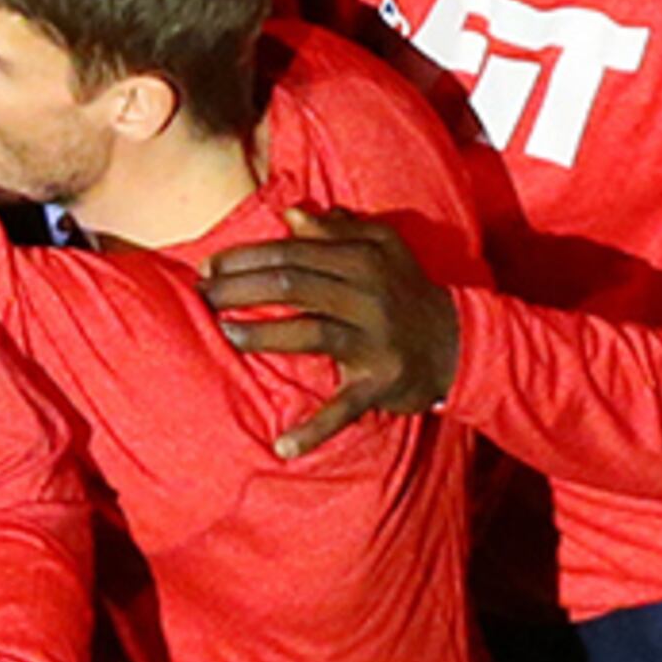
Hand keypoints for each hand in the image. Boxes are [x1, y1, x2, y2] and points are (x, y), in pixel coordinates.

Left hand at [202, 208, 462, 457]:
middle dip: (240, 289)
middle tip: (202, 295)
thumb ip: (338, 229)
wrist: (460, 343)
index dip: (247, 258)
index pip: (294, 252)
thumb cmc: (407, 291)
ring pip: (310, 333)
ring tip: (224, 335)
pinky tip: (281, 447)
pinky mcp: (380, 383)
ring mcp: (375, 342)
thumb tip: (290, 214)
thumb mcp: (384, 248)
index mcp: (364, 260)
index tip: (209, 267)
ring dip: (261, 336)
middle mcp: (369, 297)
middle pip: (293, 285)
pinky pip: (343, 409)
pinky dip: (313, 430)